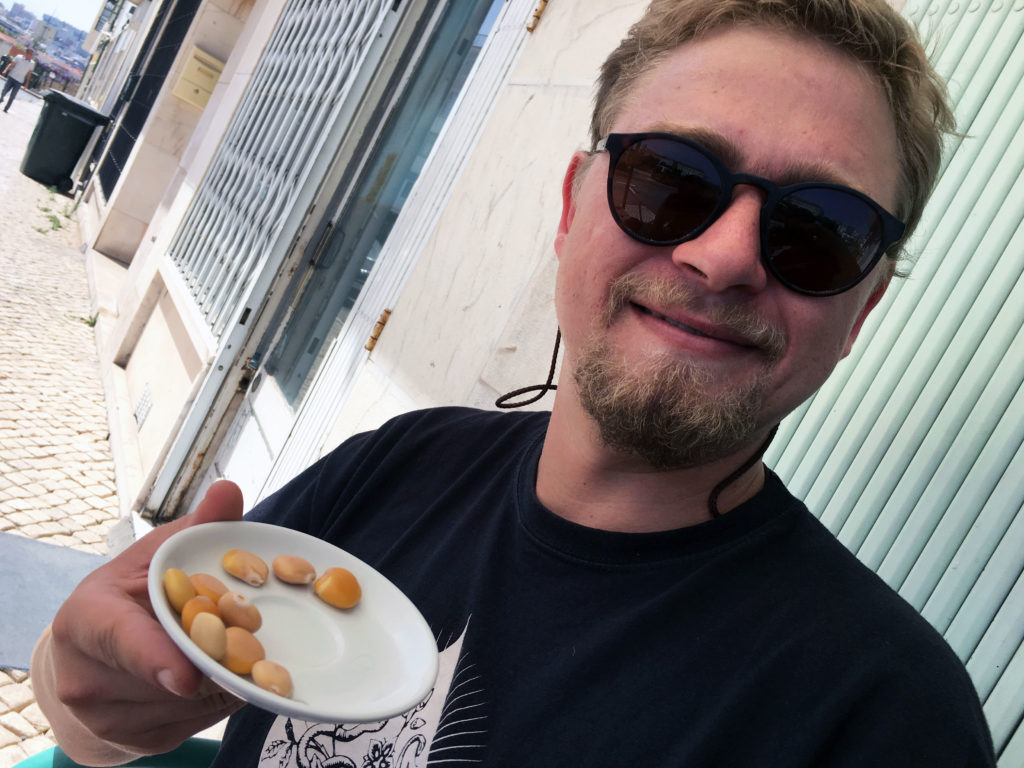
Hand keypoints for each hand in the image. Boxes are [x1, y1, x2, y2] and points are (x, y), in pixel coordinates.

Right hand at [47, 480, 247, 754]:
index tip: (186, 676)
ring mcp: (107, 719)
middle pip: (167, 676)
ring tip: (231, 650)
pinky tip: (217, 676)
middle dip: (213, 659)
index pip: (120, 640)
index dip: (154, 657)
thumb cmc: (131, 595)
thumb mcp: (155, 556)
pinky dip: (217, 700)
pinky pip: (196, 724)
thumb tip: (230, 490)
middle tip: (253, 643)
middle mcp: (86, 677)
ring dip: (221, 680)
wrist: (95, 659)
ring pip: (188, 705)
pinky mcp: (137, 743)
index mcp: (85, 619)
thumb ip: (195, 527)